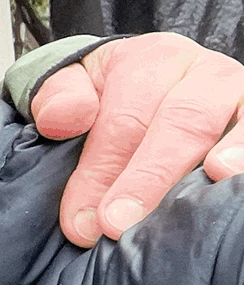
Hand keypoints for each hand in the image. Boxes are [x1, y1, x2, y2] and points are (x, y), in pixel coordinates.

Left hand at [31, 33, 243, 245]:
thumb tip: (60, 121)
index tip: (83, 220)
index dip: (102, 171)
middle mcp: (206, 73)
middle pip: (181, 122)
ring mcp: (242, 96)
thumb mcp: (78, 82)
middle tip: (118, 224)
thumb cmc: (116, 94)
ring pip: (235, 124)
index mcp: (153, 59)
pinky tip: (239, 180)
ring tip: (212, 179)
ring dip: (226, 154)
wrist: (160, 76)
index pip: (125, 119)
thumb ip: (59, 97)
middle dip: (148, 177)